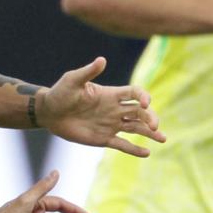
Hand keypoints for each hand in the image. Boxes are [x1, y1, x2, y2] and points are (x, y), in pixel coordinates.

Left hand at [36, 56, 166, 157]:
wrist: (49, 112)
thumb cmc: (60, 93)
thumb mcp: (73, 80)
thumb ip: (89, 72)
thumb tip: (102, 60)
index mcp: (111, 94)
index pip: (135, 93)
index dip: (143, 97)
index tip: (146, 103)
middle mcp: (115, 109)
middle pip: (140, 112)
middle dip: (150, 118)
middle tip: (155, 127)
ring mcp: (111, 124)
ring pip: (136, 128)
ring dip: (150, 133)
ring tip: (163, 139)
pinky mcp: (104, 138)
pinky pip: (122, 144)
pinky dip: (135, 149)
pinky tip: (147, 153)